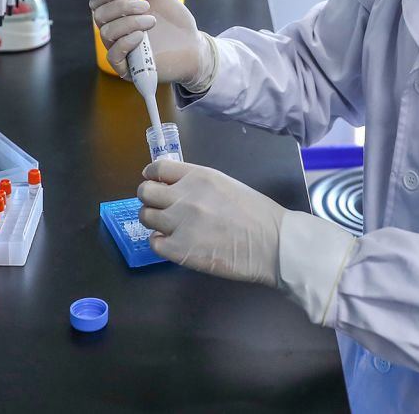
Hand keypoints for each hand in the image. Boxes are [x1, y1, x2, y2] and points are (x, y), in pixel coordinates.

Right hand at [89, 0, 213, 88]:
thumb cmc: (176, 23)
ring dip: (129, 22)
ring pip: (106, 32)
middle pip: (99, 15)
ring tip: (151, 21)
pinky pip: (113, 55)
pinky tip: (142, 36)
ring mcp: (121, 50)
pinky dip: (126, 41)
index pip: (98, 1)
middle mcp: (116, 32)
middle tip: (146, 6)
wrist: (193, 46)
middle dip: (122, 6)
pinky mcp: (128, 68)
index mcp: (119, 14)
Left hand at [137, 159, 284, 285]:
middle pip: (145, 192)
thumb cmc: (256, 214)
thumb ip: (196, 184)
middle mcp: (184, 196)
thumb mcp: (224, 184)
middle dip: (150, 199)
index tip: (156, 184)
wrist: (273, 244)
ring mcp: (180, 223)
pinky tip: (176, 243)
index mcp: (198, 176)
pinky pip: (154, 243)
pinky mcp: (180, 250)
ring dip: (155, 221)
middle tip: (161, 208)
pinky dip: (161, 243)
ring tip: (170, 228)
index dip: (152, 176)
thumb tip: (174, 187)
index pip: (158, 168)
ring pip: (146, 217)